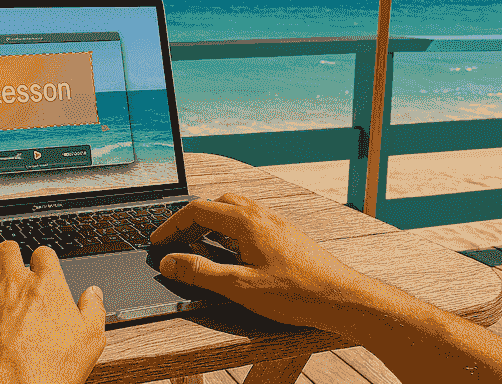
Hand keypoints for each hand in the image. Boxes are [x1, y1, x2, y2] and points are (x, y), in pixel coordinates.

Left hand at [0, 240, 106, 383]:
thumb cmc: (50, 369)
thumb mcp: (90, 340)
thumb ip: (93, 310)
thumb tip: (94, 294)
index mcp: (46, 285)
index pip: (44, 253)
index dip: (42, 259)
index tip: (41, 267)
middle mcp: (13, 283)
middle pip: (7, 249)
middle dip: (9, 253)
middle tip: (10, 262)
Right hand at [149, 193, 367, 329]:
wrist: (344, 298)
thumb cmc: (297, 293)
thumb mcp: (241, 287)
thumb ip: (201, 273)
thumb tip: (169, 262)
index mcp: (245, 222)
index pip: (197, 210)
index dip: (172, 225)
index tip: (157, 241)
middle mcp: (260, 215)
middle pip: (215, 204)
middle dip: (190, 220)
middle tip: (176, 242)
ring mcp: (275, 223)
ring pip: (234, 209)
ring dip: (211, 222)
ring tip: (200, 245)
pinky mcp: (286, 234)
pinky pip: (250, 220)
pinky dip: (230, 229)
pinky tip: (234, 252)